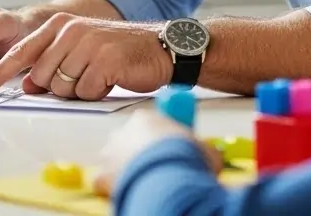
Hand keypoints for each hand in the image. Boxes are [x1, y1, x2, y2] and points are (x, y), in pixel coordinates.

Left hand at [0, 13, 172, 99]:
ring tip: (98, 75)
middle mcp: (70, 30)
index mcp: (59, 25)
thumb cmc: (117, 53)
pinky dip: (96, 93)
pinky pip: (86, 92)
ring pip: (62, 87)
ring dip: (79, 90)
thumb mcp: (80, 51)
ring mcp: (87, 43)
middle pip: (41, 76)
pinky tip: (110, 79)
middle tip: (83, 77)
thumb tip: (28, 85)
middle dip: (58, 86)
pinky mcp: (105, 59)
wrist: (159, 47)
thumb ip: (51, 63)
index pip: (21, 53)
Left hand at [91, 109, 222, 197]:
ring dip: (126, 169)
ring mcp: (110, 155)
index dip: (160, 137)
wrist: (167, 177)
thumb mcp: (203, 148)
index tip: (169, 147)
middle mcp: (122, 133)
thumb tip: (208, 155)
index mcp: (145, 119)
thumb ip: (200, 148)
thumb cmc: (185, 157)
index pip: (148, 124)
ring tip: (145, 182)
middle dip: (140, 153)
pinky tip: (129, 192)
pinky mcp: (102, 177)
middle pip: (129, 141)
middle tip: (157, 167)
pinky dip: (114, 189)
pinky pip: (104, 183)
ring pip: (115, 161)